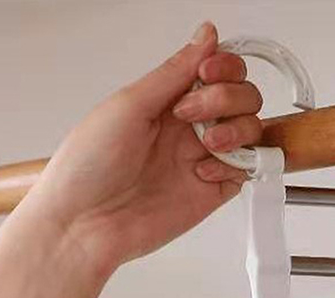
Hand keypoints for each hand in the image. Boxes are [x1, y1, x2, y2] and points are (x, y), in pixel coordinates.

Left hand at [25, 21, 262, 278]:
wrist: (83, 224)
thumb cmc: (87, 167)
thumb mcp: (129, 104)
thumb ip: (174, 72)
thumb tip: (206, 35)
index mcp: (166, 101)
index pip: (218, 70)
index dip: (224, 66)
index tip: (206, 73)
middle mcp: (187, 128)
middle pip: (242, 97)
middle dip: (227, 97)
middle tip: (192, 115)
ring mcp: (201, 160)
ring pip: (251, 130)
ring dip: (237, 128)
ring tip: (208, 143)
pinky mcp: (211, 193)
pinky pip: (245, 172)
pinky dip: (235, 165)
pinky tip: (202, 171)